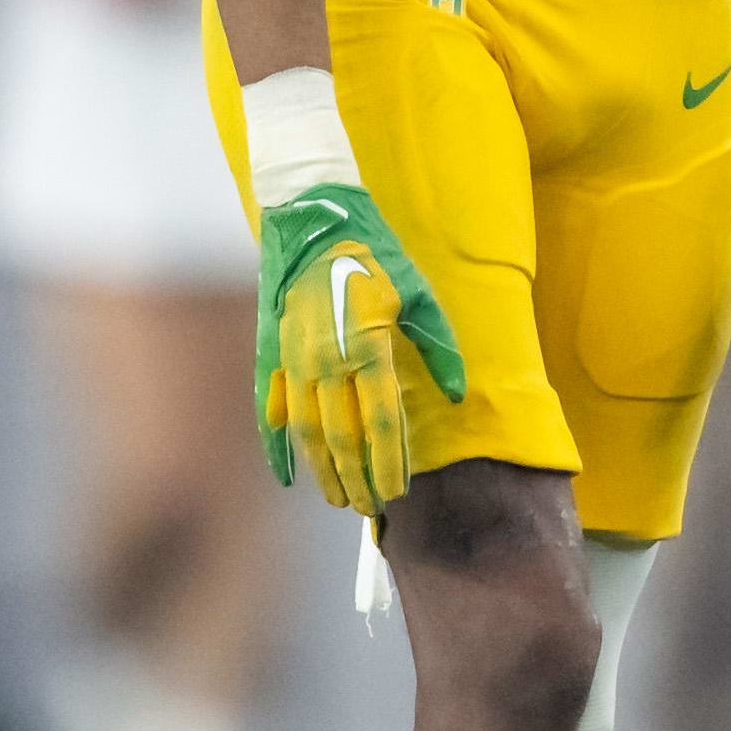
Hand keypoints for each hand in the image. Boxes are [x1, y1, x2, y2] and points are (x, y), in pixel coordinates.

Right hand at [254, 185, 461, 513]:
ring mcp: (293, 360)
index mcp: (367, 346)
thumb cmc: (374, 257)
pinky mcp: (271, 356)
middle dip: (358, 479)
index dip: (390, 463)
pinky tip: (288, 476)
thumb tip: (459, 395)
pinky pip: (271, 412)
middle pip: (342, 438)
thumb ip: (439, 348)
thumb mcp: (418, 295)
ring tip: (339, 499)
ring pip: (306, 432)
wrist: (312, 223)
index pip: (380, 423)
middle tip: (372, 508)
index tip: (399, 492)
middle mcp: (326, 361)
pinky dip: (277, 447)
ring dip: (323, 471)